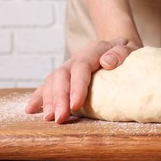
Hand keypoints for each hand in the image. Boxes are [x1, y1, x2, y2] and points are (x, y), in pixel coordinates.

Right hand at [25, 38, 140, 123]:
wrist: (116, 42)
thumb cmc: (126, 49)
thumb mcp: (129, 47)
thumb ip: (120, 53)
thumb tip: (106, 62)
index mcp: (92, 51)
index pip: (81, 67)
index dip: (77, 86)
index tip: (76, 105)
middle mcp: (76, 58)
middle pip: (62, 76)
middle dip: (59, 98)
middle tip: (60, 118)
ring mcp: (68, 67)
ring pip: (53, 81)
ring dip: (48, 100)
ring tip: (48, 118)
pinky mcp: (65, 76)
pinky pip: (48, 85)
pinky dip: (39, 97)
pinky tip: (31, 110)